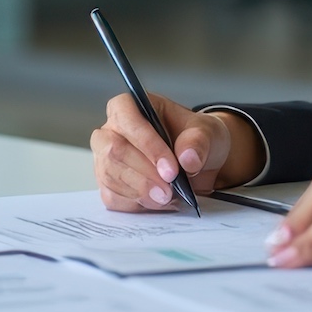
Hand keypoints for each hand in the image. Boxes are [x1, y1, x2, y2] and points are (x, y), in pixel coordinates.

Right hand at [90, 93, 261, 211]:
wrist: (195, 162)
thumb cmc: (194, 139)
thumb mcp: (206, 132)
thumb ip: (198, 141)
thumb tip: (188, 158)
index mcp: (129, 106)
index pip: (127, 119)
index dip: (147, 145)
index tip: (171, 170)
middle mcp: (110, 130)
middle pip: (113, 152)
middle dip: (143, 175)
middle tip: (169, 191)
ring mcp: (105, 158)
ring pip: (110, 177)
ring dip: (140, 192)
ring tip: (167, 198)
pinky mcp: (108, 184)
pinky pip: (112, 198)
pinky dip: (135, 204)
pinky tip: (156, 202)